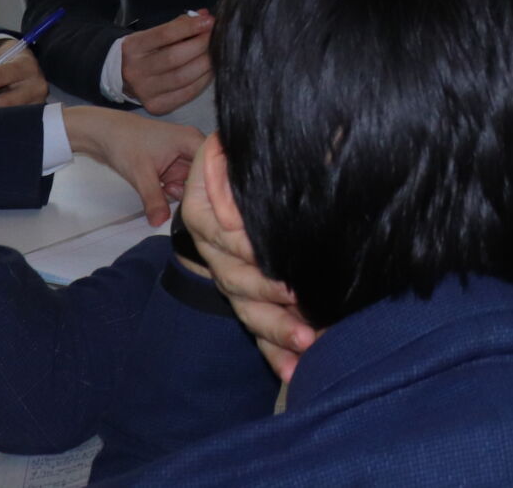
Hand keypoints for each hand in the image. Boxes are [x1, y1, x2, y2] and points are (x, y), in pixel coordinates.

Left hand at [62, 106, 201, 225]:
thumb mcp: (141, 174)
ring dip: (179, 192)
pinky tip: (160, 189)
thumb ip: (154, 200)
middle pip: (204, 177)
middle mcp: (192, 148)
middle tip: (172, 194)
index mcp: (193, 141)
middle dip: (191, 191)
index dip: (211, 186)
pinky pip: (179, 182)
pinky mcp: (171, 164)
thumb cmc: (125, 144)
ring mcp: (181, 156)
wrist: (102, 133)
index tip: (202, 203)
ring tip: (163, 189)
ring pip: (190, 182)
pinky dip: (170, 190)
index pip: (214, 167)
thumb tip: (160, 223)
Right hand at [121, 10, 213, 113]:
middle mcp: (135, 70)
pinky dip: (203, 81)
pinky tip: (210, 71)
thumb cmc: (148, 52)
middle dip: (201, 45)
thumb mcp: (155, 34)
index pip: (164, 34)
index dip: (190, 27)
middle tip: (217, 38)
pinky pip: (187, 93)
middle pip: (175, 57)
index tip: (210, 22)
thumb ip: (180, 25)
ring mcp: (145, 91)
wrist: (126, 78)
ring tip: (217, 54)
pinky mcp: (156, 106)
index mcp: (133, 47)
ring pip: (183, 77)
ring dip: (206, 64)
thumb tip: (206, 18)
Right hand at [183, 138, 316, 380]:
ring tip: (305, 342)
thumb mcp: (245, 146)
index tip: (263, 250)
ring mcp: (228, 275)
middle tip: (297, 300)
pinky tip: (294, 371)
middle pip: (232, 274)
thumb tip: (296, 140)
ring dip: (275, 328)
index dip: (239, 240)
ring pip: (246, 307)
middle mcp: (214, 244)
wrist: (235, 179)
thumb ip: (264, 147)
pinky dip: (274, 353)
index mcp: (207, 203)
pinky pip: (256, 329)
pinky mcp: (247, 298)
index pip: (216, 226)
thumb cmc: (248, 158)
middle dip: (265, 291)